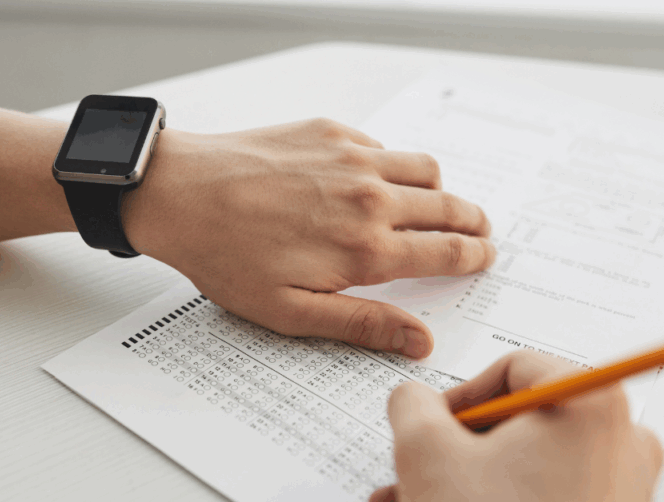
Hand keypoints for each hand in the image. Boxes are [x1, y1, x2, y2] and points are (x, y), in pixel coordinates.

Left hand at [122, 118, 494, 357]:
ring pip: (425, 167)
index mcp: (366, 248)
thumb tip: (420, 341)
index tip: (484, 256)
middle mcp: (370, 197)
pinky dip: (393, 163)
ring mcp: (352, 158)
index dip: (474, 256)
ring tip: (439, 202)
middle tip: (479, 230)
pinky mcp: (329, 132)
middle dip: (472, 221)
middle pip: (448, 205)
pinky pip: (382, 145)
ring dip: (441, 188)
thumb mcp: (291, 312)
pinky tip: (377, 179)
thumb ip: (363, 324)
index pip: (447, 252)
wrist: (179, 193)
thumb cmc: (225, 256)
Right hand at [371, 351, 663, 501]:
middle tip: (418, 470)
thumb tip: (412, 400)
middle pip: (523, 423)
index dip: (461, 394)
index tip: (432, 423)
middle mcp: (622, 442)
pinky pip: (547, 499)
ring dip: (466, 482)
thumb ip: (410, 405)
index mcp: (591, 403)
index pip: (517, 367)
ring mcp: (624, 489)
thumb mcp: (427, 453)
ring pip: (528, 468)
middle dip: (456, 450)